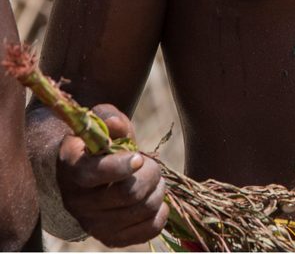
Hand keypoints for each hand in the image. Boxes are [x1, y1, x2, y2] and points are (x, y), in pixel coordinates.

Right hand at [57, 104, 167, 246]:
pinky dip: (160, 214)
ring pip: (141, 210)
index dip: (120, 166)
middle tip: (153, 164)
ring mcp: (92, 225)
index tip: (138, 157)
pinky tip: (156, 199)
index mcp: (71, 168)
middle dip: (150, 174)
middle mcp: (77, 202)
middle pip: (127, 193)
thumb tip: (115, 124)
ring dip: (158, 191)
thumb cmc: (97, 142)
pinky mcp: (110, 239)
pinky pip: (147, 231)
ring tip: (154, 179)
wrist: (86, 174)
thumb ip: (108, 118)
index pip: (94, 173)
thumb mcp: (99, 122)